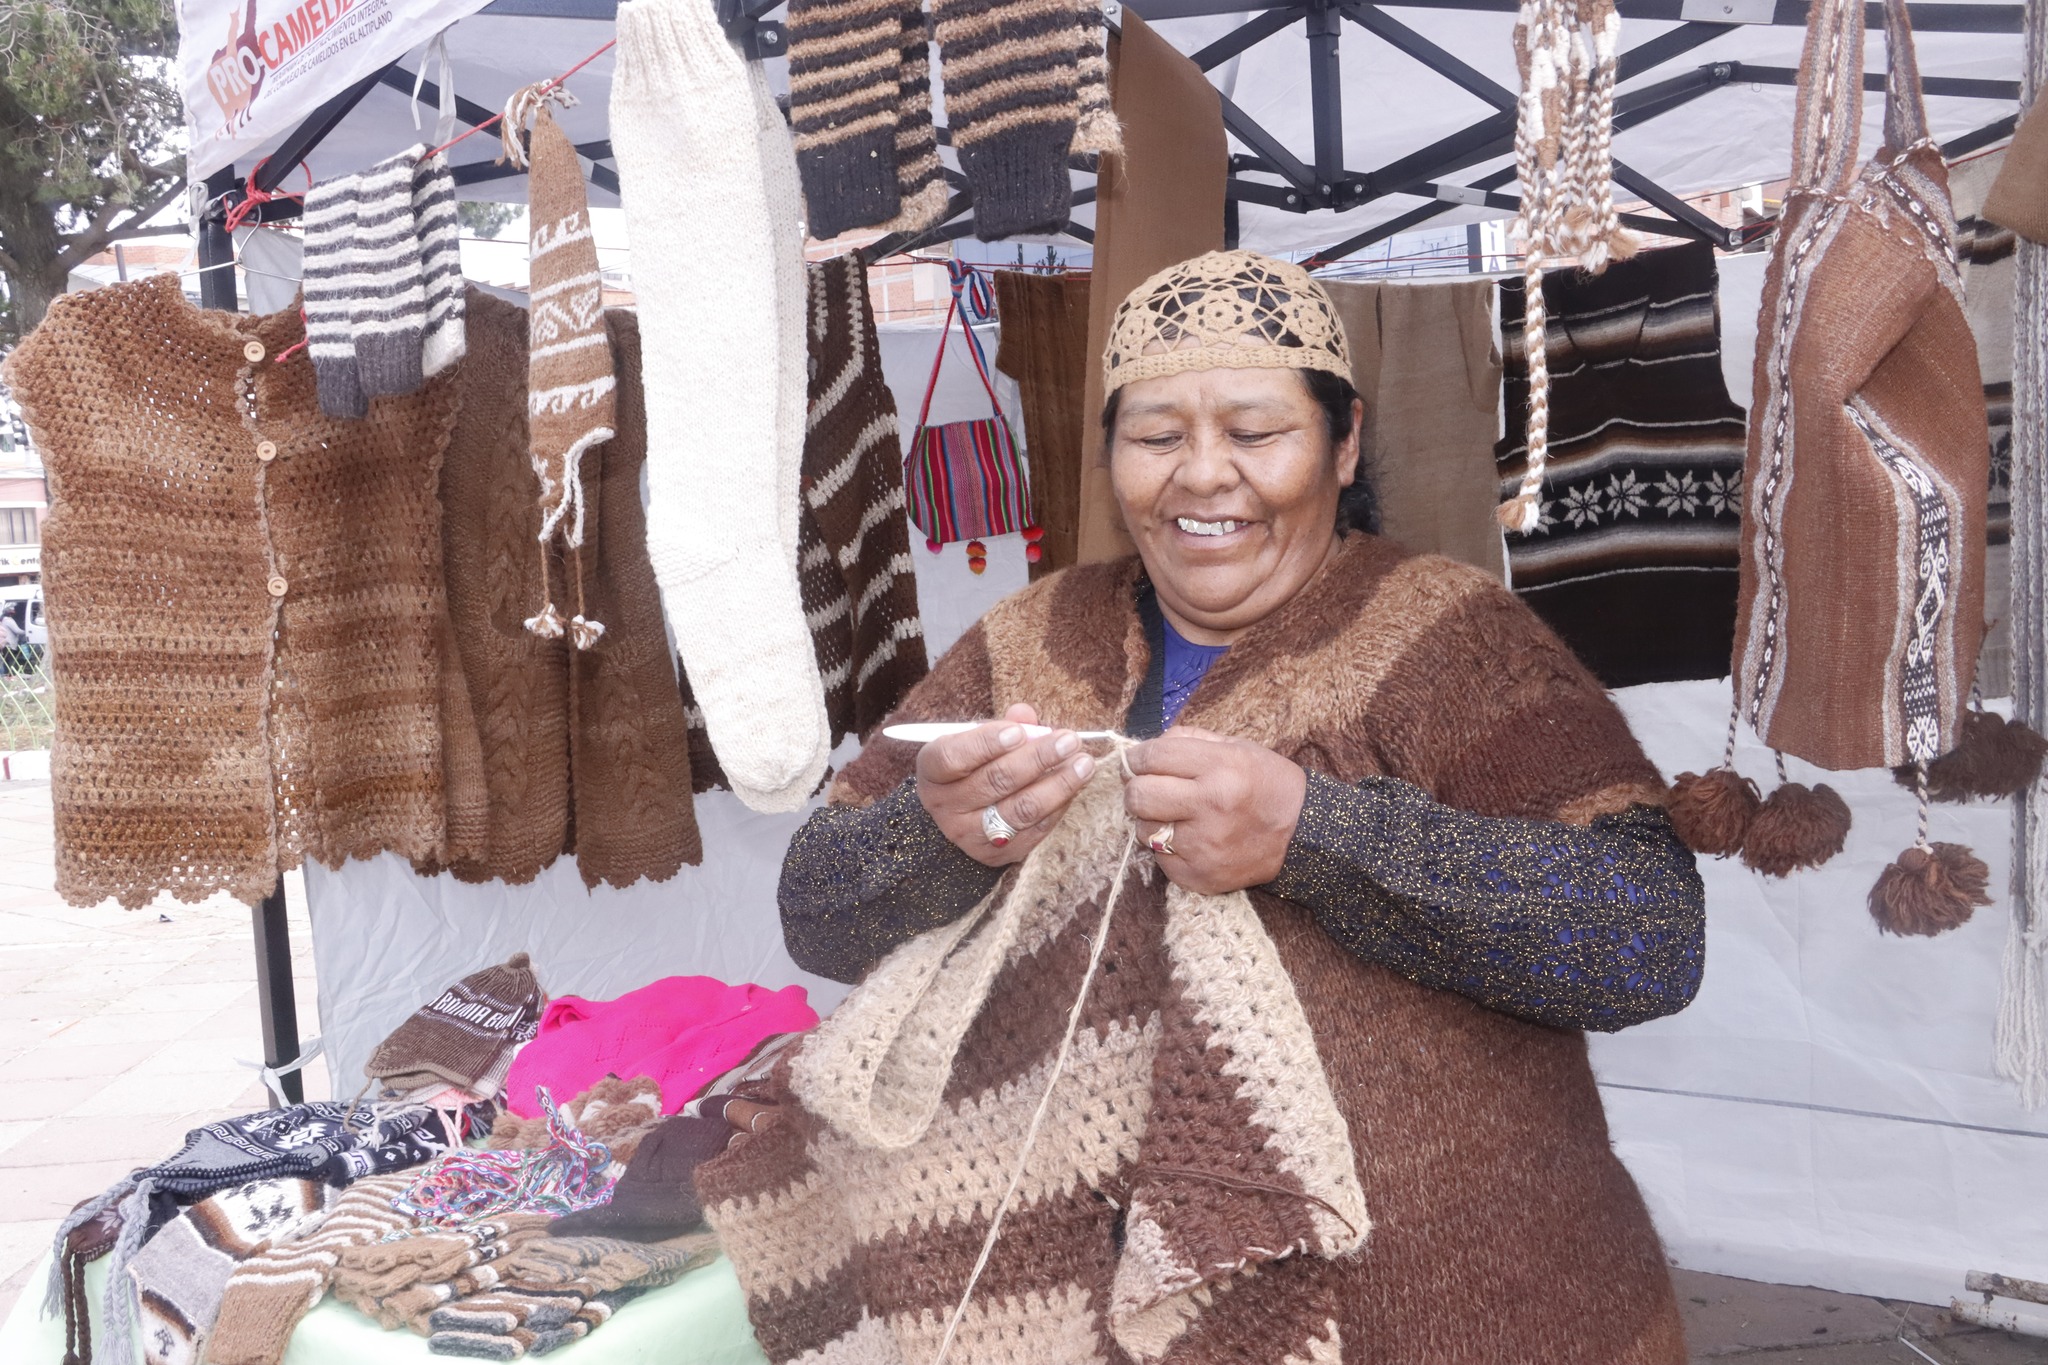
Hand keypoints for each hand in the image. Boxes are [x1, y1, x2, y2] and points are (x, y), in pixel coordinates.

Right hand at [917, 703, 1097, 866]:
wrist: (960, 814)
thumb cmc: (972, 767)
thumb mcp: (975, 741)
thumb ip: (1002, 726)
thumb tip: (1026, 715)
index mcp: (933, 771)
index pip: (954, 757)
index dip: (986, 743)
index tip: (1019, 731)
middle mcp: (945, 806)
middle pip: (995, 781)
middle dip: (1038, 758)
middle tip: (1069, 740)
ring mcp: (969, 834)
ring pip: (1020, 809)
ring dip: (1058, 784)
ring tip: (1083, 764)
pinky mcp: (995, 854)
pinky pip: (1034, 830)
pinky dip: (1058, 806)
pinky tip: (1074, 786)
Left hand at [1123, 727, 1307, 893]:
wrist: (1302, 835)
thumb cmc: (1266, 784)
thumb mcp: (1236, 747)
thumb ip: (1187, 741)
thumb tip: (1141, 752)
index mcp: (1220, 767)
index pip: (1153, 757)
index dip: (1135, 757)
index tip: (1135, 761)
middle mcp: (1210, 805)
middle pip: (1138, 795)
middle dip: (1137, 789)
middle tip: (1150, 789)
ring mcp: (1204, 845)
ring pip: (1143, 830)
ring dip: (1153, 821)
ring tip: (1177, 816)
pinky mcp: (1200, 876)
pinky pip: (1160, 859)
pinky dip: (1168, 848)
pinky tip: (1191, 839)